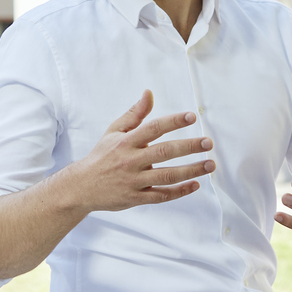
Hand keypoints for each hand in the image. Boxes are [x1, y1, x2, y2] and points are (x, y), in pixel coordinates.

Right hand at [58, 91, 213, 213]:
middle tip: (208, 142)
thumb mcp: (114, 131)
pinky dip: (179, 191)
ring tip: (210, 165)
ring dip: (191, 170)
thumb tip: (149, 93)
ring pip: (167, 176)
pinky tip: (195, 184)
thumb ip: (134, 114)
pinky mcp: (136, 198)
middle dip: (188, 147)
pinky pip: (161, 195)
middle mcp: (131, 160)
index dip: (173, 121)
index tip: (192, 116)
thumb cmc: (102, 155)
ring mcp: (134, 181)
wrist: (81, 186)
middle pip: (164, 152)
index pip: (153, 128)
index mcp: (126, 142)